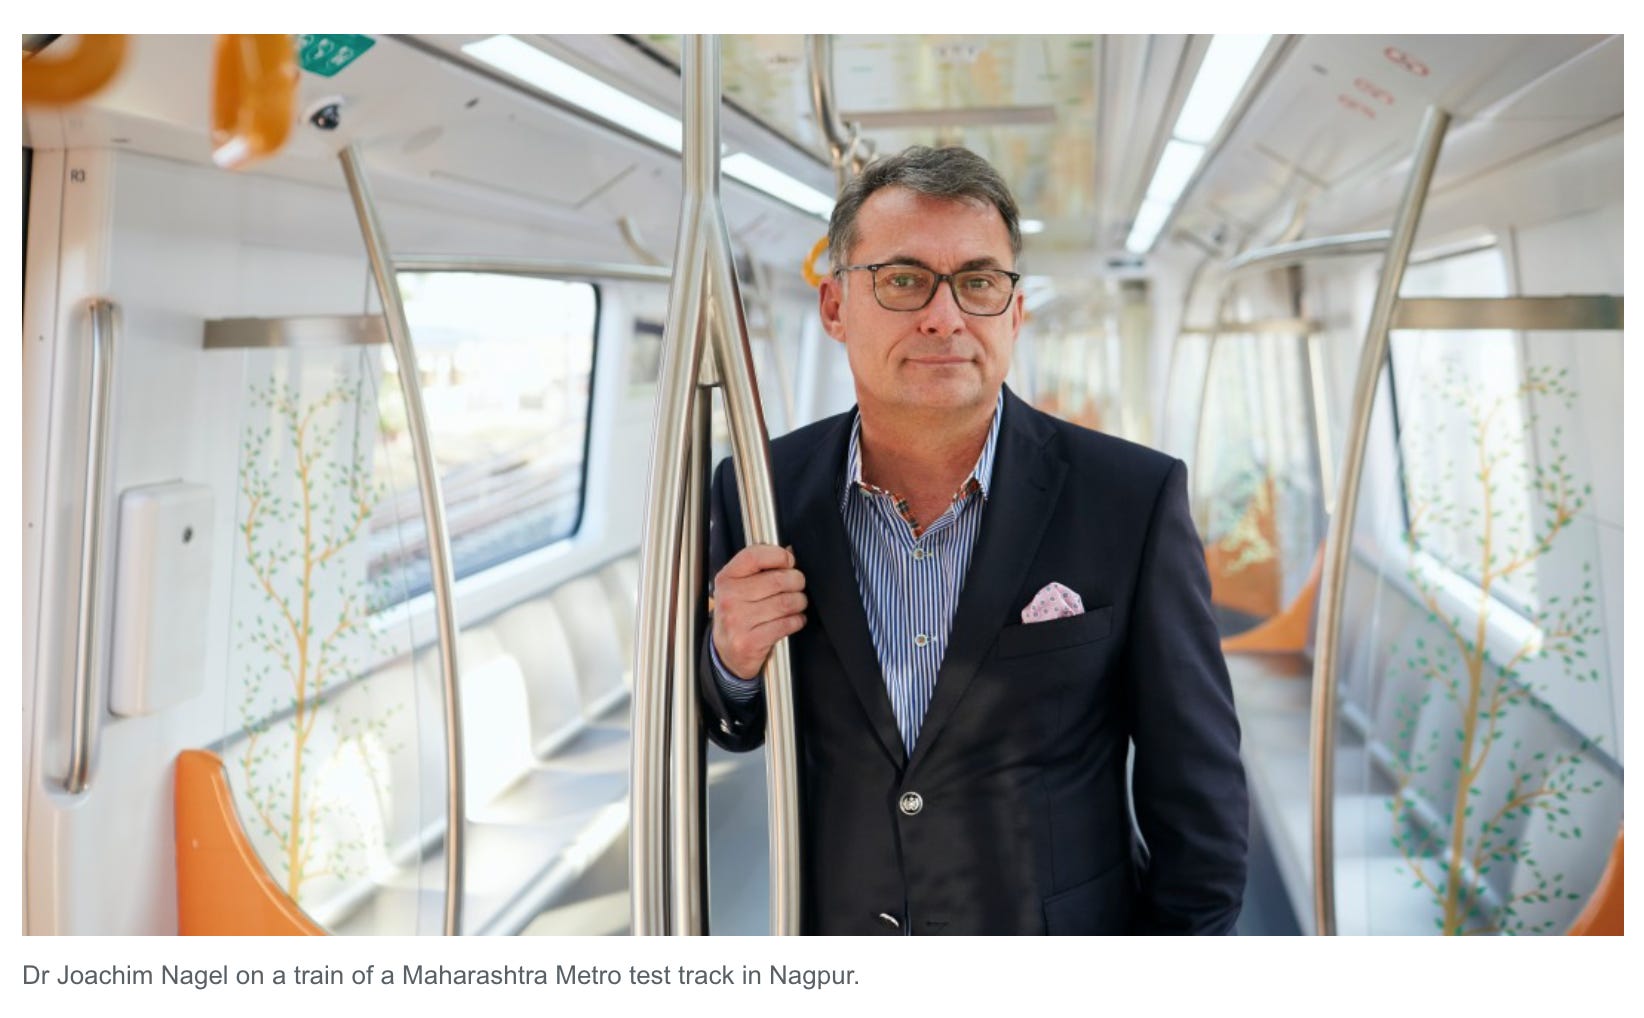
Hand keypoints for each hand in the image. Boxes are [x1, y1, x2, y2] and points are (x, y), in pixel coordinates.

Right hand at [711, 544, 806, 679]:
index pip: (754, 556)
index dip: (778, 555)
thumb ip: (761, 568)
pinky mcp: (750, 641)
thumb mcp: (739, 587)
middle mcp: (729, 598)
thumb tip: (789, 551)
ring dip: (799, 602)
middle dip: (797, 581)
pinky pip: (786, 624)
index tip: (789, 561)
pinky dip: (797, 620)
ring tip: (797, 603)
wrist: (726, 653)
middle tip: (798, 586)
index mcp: (726, 578)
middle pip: (777, 580)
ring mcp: (738, 621)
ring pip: (785, 603)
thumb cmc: (738, 614)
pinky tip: (794, 619)